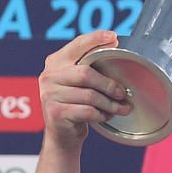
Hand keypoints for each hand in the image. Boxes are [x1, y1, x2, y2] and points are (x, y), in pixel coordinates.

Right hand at [38, 30, 129, 150]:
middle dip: (108, 84)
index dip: (95, 39)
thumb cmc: (75, 105)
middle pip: (85, 73)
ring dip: (109, 103)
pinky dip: (101, 115)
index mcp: (55, 62)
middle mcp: (48, 76)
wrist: (62, 135)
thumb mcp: (79, 83)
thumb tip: (116, 50)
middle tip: (122, 93)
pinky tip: (105, 117)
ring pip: (89, 95)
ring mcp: (49, 95)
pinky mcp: (55, 113)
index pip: (77, 45)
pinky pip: (87, 111)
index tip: (114, 37)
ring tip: (120, 108)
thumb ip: (89, 68)